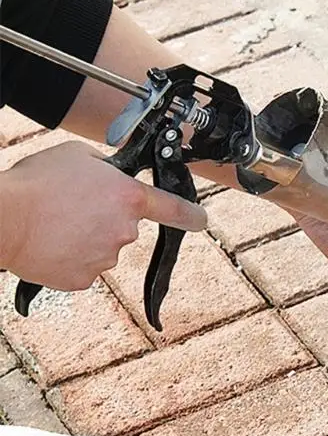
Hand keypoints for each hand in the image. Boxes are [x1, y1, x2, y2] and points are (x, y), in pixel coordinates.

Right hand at [0, 141, 206, 290]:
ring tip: (56, 224)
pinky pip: (84, 267)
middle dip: (105, 218)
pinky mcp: (83, 279)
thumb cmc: (36, 184)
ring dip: (86, 238)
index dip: (191, 215)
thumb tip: (111, 175)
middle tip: (73, 207)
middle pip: (125, 227)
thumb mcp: (78, 157)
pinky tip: (52, 243)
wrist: (4, 218)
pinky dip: (70, 258)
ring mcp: (105, 257)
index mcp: (129, 198)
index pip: (174, 208)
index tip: (200, 220)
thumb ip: (106, 168)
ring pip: (103, 247)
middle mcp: (124, 231)